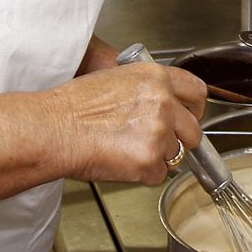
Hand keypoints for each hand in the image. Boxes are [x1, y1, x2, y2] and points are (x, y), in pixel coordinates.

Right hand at [50, 62, 206, 184]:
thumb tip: (161, 106)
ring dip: (156, 157)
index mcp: (155, 77)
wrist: (54, 128)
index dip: (194, 109)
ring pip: (176, 155)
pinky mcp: (151, 161)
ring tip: (124, 149)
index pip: (197, 92)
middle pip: (193, 130)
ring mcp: (160, 133)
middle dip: (179, 139)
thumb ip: (146, 90)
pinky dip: (143, 174)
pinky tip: (120, 161)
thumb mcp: (115, 79)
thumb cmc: (73, 106)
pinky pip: (159, 175)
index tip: (188, 117)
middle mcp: (163, 102)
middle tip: (154, 142)